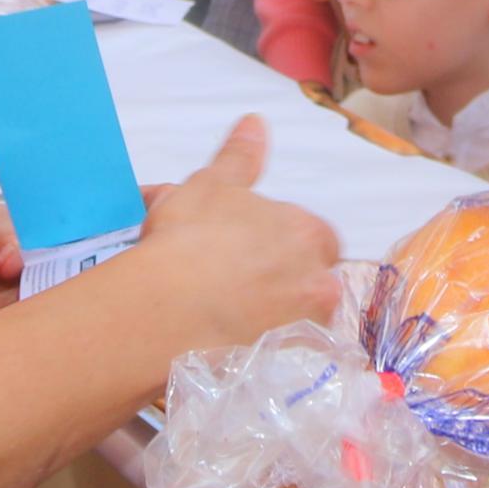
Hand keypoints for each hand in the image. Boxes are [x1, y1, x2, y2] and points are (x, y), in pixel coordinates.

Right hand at [128, 117, 339, 350]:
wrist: (168, 308)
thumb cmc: (191, 238)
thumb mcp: (212, 183)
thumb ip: (241, 156)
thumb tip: (256, 122)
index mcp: (309, 233)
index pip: (314, 238)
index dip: (281, 242)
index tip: (247, 249)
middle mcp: (320, 282)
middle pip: (312, 281)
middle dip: (283, 281)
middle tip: (234, 282)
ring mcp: (304, 329)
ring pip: (297, 320)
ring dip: (273, 316)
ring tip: (226, 315)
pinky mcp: (284, 365)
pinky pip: (281, 356)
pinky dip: (263, 349)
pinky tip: (230, 344)